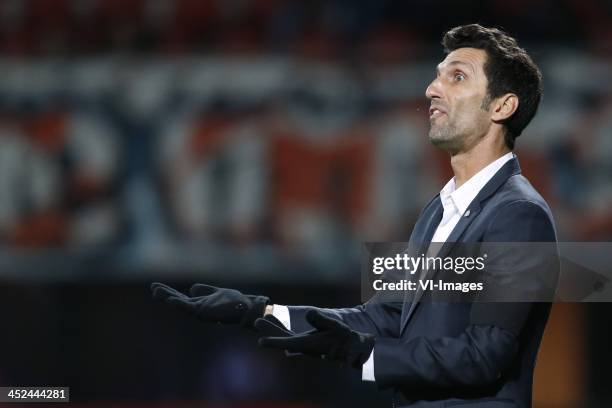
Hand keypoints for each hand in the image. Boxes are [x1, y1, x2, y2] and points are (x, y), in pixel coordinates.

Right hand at [151, 282, 268, 327]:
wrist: (247, 309)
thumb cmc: (234, 303)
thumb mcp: (216, 293)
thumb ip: (205, 290)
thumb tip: (192, 288)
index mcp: (200, 304)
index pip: (181, 298)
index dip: (169, 292)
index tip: (155, 286)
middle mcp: (198, 309)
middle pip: (178, 301)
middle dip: (165, 295)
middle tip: (152, 288)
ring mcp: (201, 311)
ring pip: (181, 305)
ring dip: (169, 298)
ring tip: (156, 291)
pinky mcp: (205, 312)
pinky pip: (189, 308)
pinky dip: (179, 304)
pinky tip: (170, 299)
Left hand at [256, 309, 374, 366]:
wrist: (358, 350)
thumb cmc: (348, 338)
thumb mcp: (336, 326)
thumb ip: (322, 320)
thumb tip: (308, 314)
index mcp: (310, 345)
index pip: (288, 341)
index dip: (274, 340)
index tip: (259, 342)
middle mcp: (306, 348)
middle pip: (285, 338)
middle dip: (271, 330)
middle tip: (257, 320)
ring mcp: (308, 347)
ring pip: (287, 338)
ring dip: (277, 329)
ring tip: (264, 319)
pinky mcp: (311, 345)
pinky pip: (293, 338)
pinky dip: (284, 331)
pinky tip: (278, 325)